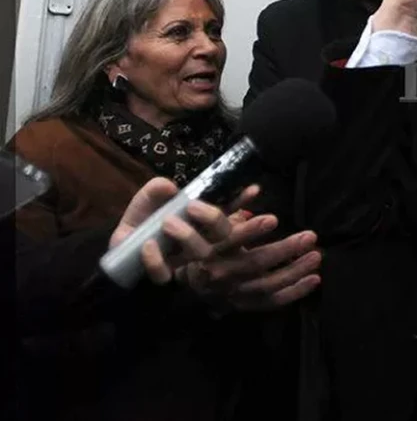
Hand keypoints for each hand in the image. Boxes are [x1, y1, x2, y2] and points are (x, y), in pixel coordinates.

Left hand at [109, 177, 256, 284]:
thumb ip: (157, 189)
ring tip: (167, 222)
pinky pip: (165, 273)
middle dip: (214, 219)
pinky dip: (156, 259)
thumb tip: (170, 185)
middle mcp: (199, 239)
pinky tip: (148, 245)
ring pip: (201, 253)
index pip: (228, 210)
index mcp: (201, 221)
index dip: (242, 201)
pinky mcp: (162, 274)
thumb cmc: (142, 221)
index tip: (254, 189)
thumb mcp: (148, 199)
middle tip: (193, 207)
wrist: (118, 247)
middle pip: (224, 234)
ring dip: (187, 235)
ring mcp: (182, 259)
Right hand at [179, 214, 320, 312]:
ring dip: (295, 271)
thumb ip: (233, 204)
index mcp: (211, 249)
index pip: (230, 239)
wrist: (191, 282)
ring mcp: (233, 292)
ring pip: (267, 284)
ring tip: (316, 256)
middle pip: (255, 263)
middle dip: (285, 249)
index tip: (274, 219)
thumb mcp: (212, 223)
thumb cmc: (206, 244)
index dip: (251, 230)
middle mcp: (221, 272)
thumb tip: (256, 188)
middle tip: (310, 235)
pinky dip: (294, 292)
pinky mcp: (243, 305)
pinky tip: (315, 279)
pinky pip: (271, 301)